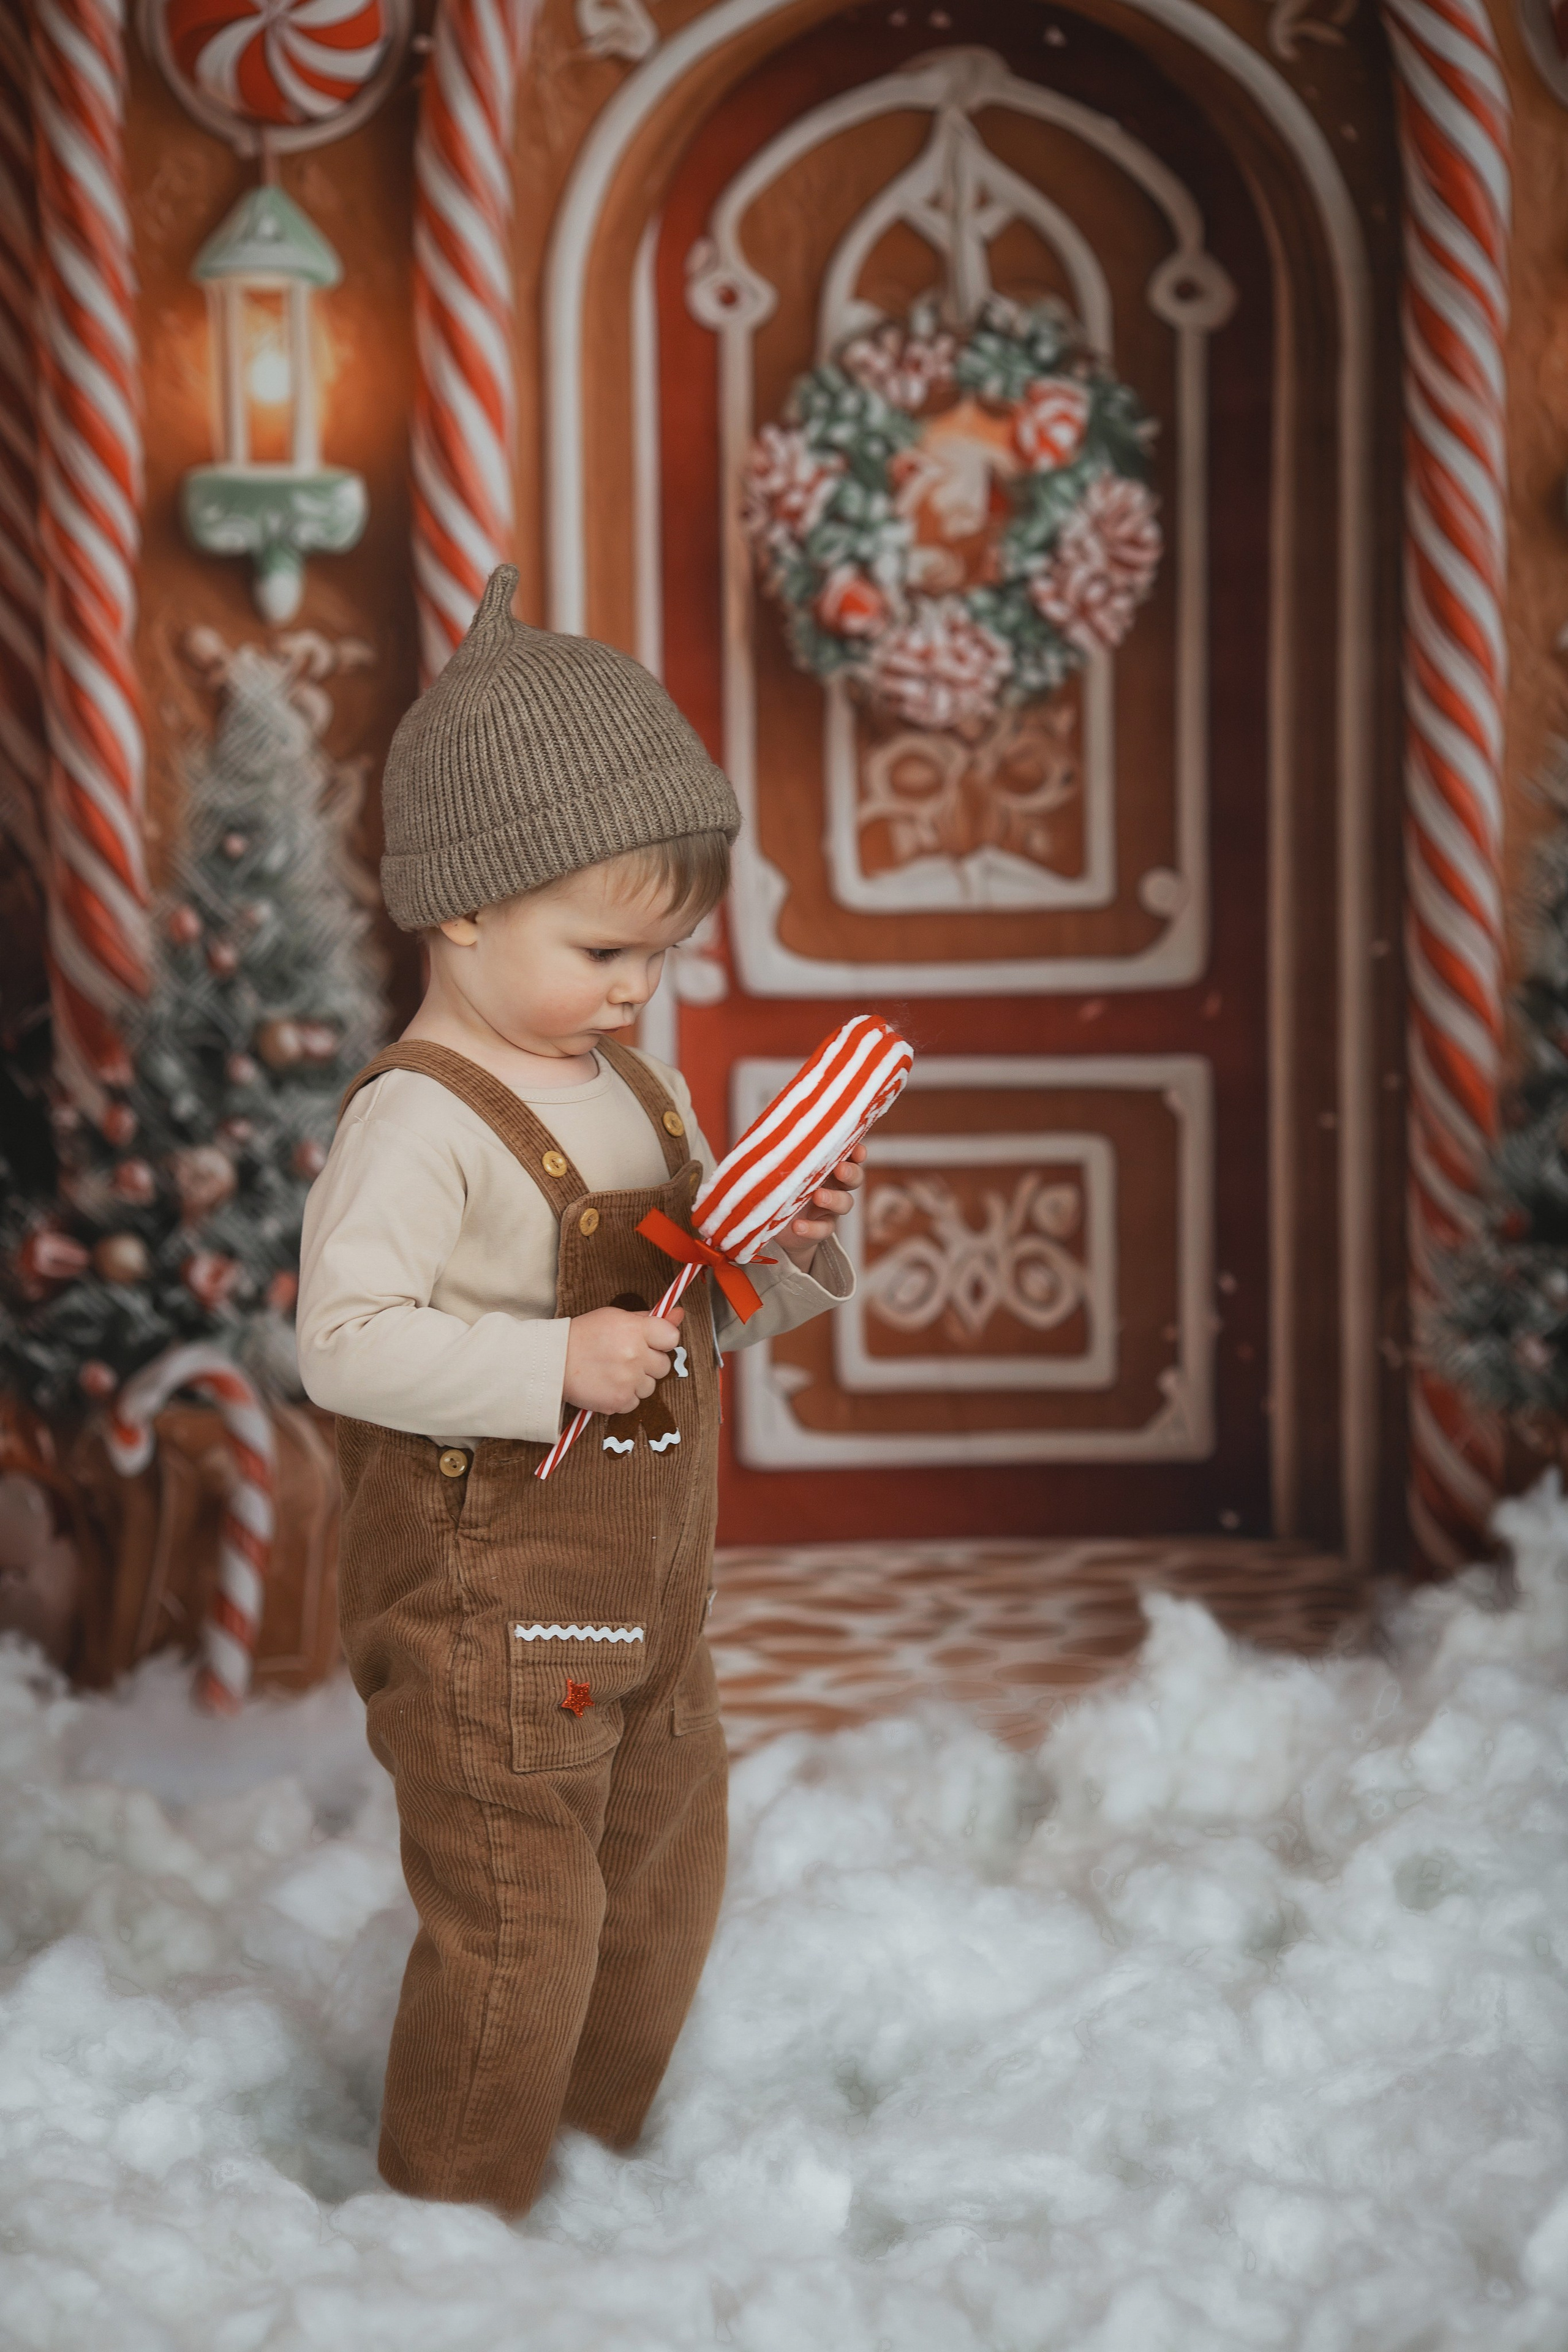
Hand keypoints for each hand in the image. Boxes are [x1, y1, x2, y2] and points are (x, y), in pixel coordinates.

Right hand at [563, 1305, 683, 1414]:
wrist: (552, 1362)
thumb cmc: (583, 1336)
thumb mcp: (615, 1317)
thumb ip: (649, 1318)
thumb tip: (678, 1313)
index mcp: (635, 1330)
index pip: (672, 1337)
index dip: (663, 1340)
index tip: (652, 1342)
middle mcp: (635, 1355)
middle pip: (664, 1365)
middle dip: (649, 1363)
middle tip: (626, 1358)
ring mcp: (628, 1381)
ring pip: (651, 1386)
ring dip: (637, 1382)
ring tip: (614, 1372)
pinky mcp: (619, 1402)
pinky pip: (636, 1402)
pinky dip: (624, 1397)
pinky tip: (608, 1385)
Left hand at [778, 1143, 866, 1273]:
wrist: (772, 1222)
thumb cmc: (779, 1184)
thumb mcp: (780, 1166)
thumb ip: (781, 1150)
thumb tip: (773, 1129)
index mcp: (827, 1165)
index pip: (848, 1155)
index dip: (857, 1152)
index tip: (857, 1150)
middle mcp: (834, 1185)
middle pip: (855, 1177)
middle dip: (851, 1172)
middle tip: (840, 1170)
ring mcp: (829, 1208)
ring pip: (845, 1203)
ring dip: (834, 1199)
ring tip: (818, 1196)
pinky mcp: (820, 1228)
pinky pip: (823, 1228)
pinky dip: (812, 1228)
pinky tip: (798, 1226)